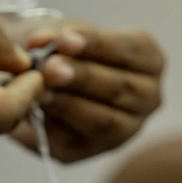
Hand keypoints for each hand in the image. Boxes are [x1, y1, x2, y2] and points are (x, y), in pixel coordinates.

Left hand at [0, 20, 165, 162]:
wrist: (42, 78)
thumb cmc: (64, 50)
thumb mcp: (63, 34)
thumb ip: (55, 37)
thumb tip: (38, 43)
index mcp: (148, 60)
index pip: (130, 51)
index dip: (97, 45)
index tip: (64, 40)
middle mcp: (147, 97)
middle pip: (120, 88)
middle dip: (82, 77)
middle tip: (50, 68)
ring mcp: (126, 127)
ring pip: (103, 120)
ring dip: (68, 105)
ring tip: (38, 90)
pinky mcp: (92, 148)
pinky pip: (76, 142)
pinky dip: (53, 127)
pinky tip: (32, 111)